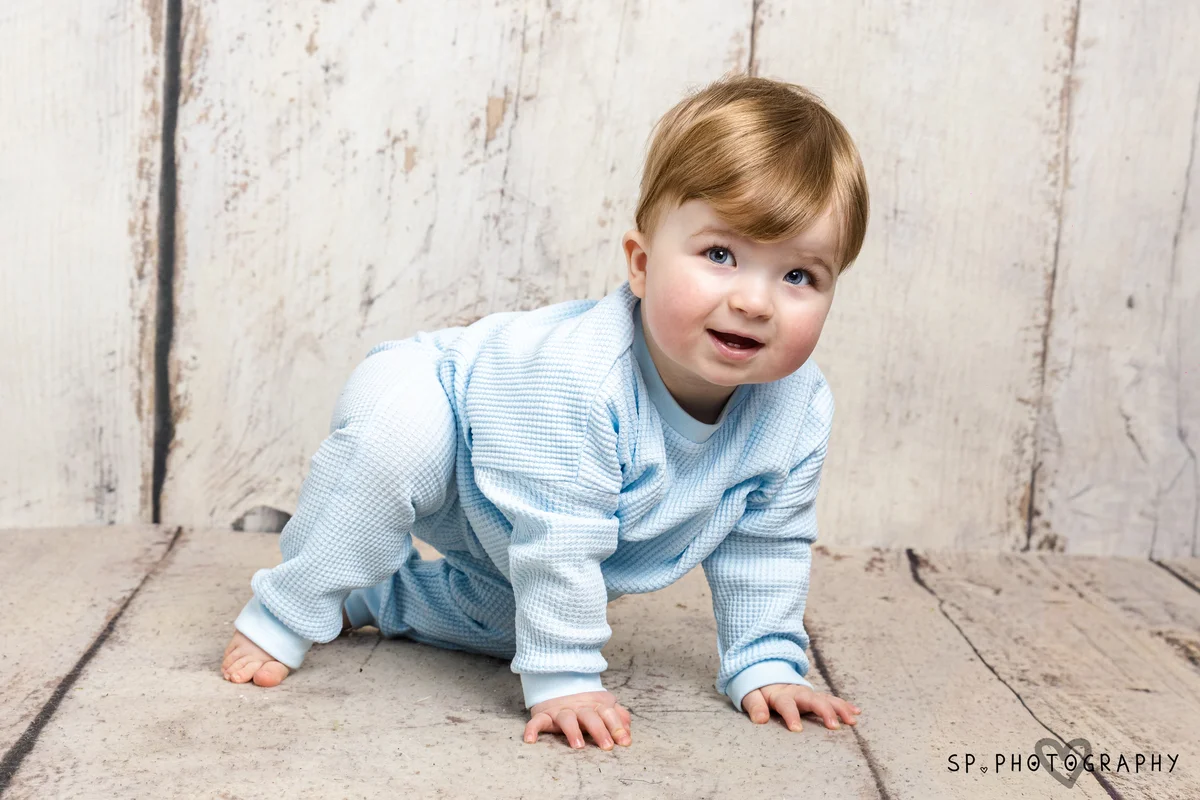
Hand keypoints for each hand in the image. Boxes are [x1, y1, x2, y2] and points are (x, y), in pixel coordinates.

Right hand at [523, 690, 631, 750]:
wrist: (559, 681)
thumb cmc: (585, 704)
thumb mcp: (604, 707)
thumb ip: (618, 717)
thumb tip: (628, 733)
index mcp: (595, 706)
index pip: (608, 714)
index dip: (617, 727)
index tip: (624, 742)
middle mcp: (579, 707)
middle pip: (590, 717)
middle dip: (600, 731)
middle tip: (607, 746)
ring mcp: (561, 710)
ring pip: (567, 718)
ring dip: (572, 731)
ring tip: (578, 745)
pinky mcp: (543, 715)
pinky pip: (537, 721)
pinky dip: (532, 729)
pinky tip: (530, 740)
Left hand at [741, 683, 861, 731]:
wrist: (766, 674)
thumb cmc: (759, 691)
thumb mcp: (751, 696)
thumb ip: (755, 706)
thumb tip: (760, 720)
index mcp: (781, 694)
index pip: (786, 704)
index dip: (791, 716)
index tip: (797, 729)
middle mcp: (798, 693)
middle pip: (813, 699)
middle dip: (824, 711)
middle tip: (834, 726)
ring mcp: (809, 694)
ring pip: (826, 699)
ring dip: (839, 708)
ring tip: (852, 720)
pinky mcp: (816, 697)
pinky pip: (831, 700)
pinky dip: (844, 705)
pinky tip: (856, 712)